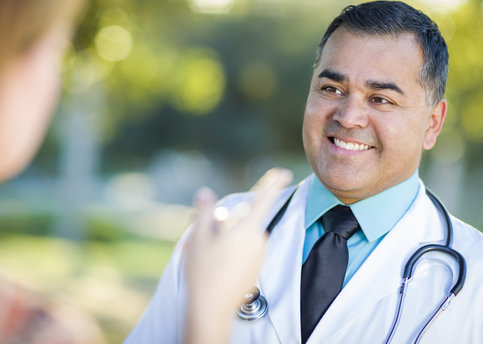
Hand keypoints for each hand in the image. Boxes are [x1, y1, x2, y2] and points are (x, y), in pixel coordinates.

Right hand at [184, 168, 291, 343]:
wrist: (211, 309)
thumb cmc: (204, 270)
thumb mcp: (199, 237)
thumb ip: (204, 212)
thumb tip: (204, 192)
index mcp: (247, 229)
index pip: (263, 201)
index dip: (273, 185)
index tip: (284, 173)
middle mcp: (257, 242)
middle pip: (243, 223)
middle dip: (224, 225)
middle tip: (202, 237)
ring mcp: (257, 258)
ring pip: (241, 239)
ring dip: (225, 241)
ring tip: (204, 256)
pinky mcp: (254, 271)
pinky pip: (243, 254)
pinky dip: (229, 255)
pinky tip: (214, 267)